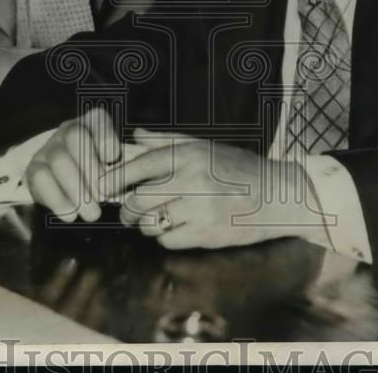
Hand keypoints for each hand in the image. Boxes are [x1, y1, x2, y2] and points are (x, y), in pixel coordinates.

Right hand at [24, 107, 119, 222]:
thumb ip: (126, 163)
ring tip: (92, 214)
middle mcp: (69, 129)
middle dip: (90, 168)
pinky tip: (70, 215)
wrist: (70, 182)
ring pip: (58, 160)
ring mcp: (49, 147)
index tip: (113, 158)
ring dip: (76, 189)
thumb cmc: (103, 171)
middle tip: (103, 196)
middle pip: (75, 137)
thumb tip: (136, 173)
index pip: (98, 119)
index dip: (105, 137)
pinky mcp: (34, 168)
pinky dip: (57, 199)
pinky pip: (40, 179)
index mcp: (93, 122)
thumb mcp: (118, 163)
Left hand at [104, 128, 321, 249]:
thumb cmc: (238, 168)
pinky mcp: (206, 234)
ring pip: (150, 223)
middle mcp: (192, 180)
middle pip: (138, 199)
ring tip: (156, 218)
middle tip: (126, 210)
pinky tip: (176, 228)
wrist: (277, 195)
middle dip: (126, 208)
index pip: (140, 165)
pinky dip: (165, 237)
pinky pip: (167, 240)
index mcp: (189, 155)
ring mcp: (199, 209)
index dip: (114, 177)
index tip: (99, 185)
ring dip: (146, 223)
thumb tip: (134, 137)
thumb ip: (167, 142)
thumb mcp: (204, 146)